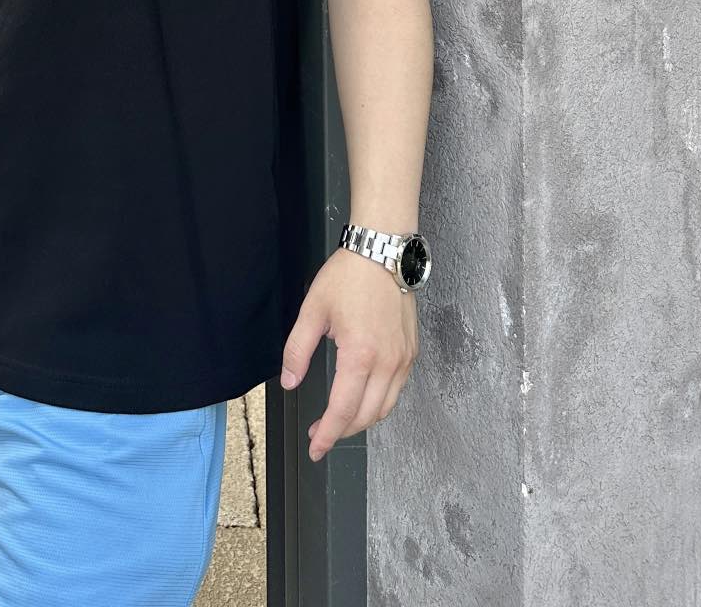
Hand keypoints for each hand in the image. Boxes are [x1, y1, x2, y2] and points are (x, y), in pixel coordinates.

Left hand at [278, 246, 418, 459]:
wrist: (383, 251)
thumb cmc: (348, 276)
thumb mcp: (313, 310)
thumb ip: (297, 350)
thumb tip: (290, 382)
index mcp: (360, 356)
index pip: (342, 411)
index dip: (327, 435)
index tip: (314, 448)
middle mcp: (387, 363)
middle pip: (365, 416)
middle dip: (341, 432)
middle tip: (320, 434)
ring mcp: (403, 359)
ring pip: (384, 408)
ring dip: (361, 421)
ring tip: (339, 420)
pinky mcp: (411, 352)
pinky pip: (396, 391)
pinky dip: (379, 403)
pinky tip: (363, 398)